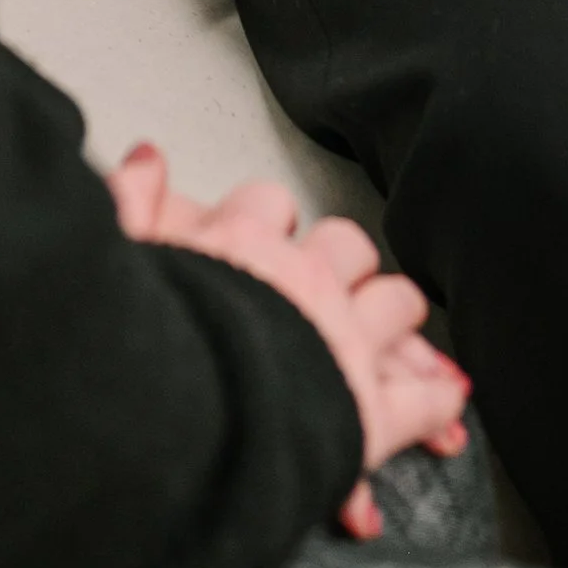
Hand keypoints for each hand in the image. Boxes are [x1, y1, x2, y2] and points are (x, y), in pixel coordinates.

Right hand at [109, 146, 469, 538]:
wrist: (177, 412)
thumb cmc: (145, 342)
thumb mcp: (121, 254)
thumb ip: (130, 199)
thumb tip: (147, 155)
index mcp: (243, 244)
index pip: (267, 205)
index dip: (266, 220)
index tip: (263, 232)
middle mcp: (302, 280)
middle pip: (346, 245)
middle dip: (346, 260)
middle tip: (339, 281)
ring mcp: (344, 339)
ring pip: (394, 302)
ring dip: (393, 312)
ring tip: (394, 324)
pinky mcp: (369, 410)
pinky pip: (420, 398)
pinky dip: (436, 402)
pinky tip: (447, 401)